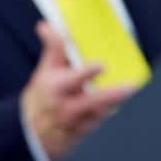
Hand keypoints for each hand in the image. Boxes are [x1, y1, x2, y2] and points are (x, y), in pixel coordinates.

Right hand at [21, 21, 134, 160]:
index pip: (73, 79)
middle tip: (129, 86)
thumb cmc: (41, 97)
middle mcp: (65, 106)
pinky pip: (98, 121)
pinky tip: (114, 102)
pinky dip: (106, 111)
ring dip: (113, 102)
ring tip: (127, 90)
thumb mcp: (44, 71)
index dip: (87, 72)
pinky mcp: (82, 132)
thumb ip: (52, 48)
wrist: (31, 133)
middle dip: (113, 94)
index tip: (101, 65)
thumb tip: (45, 26)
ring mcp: (75, 122)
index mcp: (55, 88)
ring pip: (100, 112)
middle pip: (93, 101)